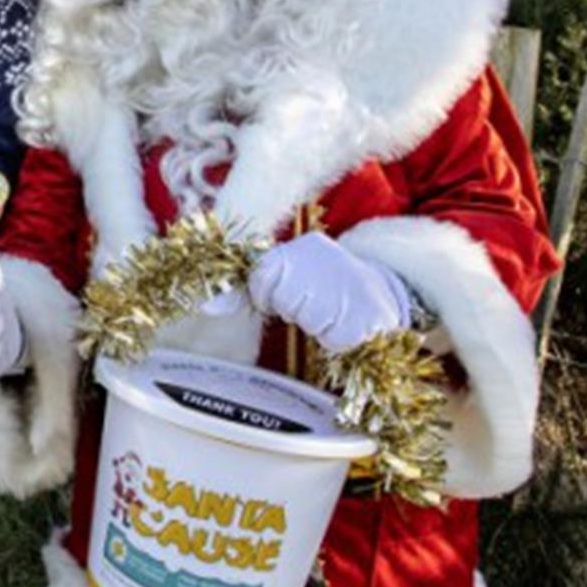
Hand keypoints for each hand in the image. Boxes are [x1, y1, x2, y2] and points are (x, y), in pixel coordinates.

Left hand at [246, 232, 409, 351]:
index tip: (280, 296)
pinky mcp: (361, 316)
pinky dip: (335, 337)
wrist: (379, 292)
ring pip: (307, 321)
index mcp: (302, 248)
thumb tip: (207, 305)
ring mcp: (345, 288)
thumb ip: (252, 286)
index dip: (267, 294)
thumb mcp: (290, 273)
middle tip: (314, 301)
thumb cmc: (322, 286)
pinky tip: (346, 320)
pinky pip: (331, 339)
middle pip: (284, 301)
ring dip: (316, 323)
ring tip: (332, 309)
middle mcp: (324, 261)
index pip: (262, 278)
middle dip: (294, 309)